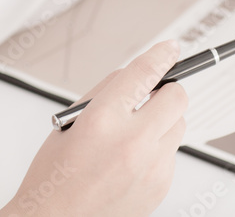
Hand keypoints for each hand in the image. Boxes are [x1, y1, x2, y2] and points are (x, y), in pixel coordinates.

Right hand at [0, 41, 187, 216]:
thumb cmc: (55, 177)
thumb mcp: (69, 123)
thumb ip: (105, 93)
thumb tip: (134, 75)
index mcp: (102, 120)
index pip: (144, 73)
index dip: (161, 55)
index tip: (171, 48)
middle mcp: (132, 142)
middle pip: (177, 97)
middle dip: (167, 90)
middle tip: (152, 94)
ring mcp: (151, 166)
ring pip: (179, 124)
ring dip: (162, 120)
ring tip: (133, 135)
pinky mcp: (161, 185)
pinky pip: (172, 153)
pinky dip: (158, 149)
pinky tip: (131, 161)